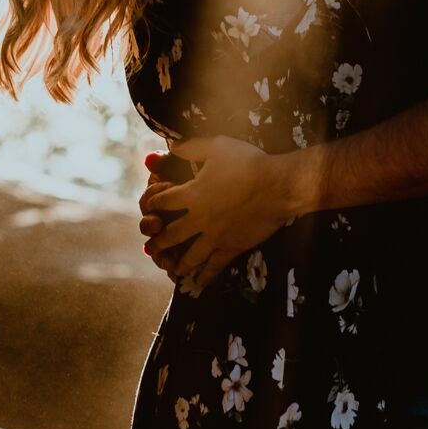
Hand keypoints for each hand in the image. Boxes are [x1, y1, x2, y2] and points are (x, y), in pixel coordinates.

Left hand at [139, 137, 298, 293]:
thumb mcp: (217, 146)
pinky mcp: (232, 246)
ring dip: (178, 263)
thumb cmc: (249, 163)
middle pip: (170, 234)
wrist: (277, 186)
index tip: (150, 206)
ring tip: (171, 268)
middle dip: (158, 242)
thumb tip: (172, 145)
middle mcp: (198, 218)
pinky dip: (205, 275)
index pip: (163, 201)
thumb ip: (191, 146)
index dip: (153, 202)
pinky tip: (199, 283)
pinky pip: (215, 265)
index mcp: (192, 194)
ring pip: (190, 256)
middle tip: (151, 248)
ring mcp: (214, 236)